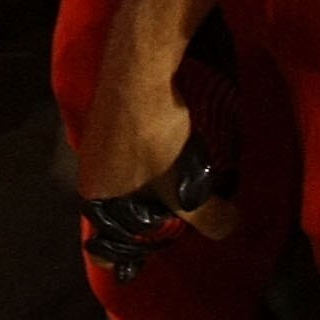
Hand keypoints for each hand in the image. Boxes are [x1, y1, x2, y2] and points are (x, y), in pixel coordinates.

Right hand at [75, 13, 242, 274]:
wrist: (142, 66)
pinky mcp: (111, 110)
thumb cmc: (155, 136)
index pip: (102, 245)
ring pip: (124, 175)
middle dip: (146, 214)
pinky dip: (152, 153)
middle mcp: (90, 170)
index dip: (129, 253)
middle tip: (179, 214)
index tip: (156, 252)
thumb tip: (229, 230)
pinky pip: (130, 147)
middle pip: (117, 208)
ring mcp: (98, 138)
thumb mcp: (185, 186)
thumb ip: (206, 214)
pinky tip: (177, 144)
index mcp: (98, 196)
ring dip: (150, 180)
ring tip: (184, 178)